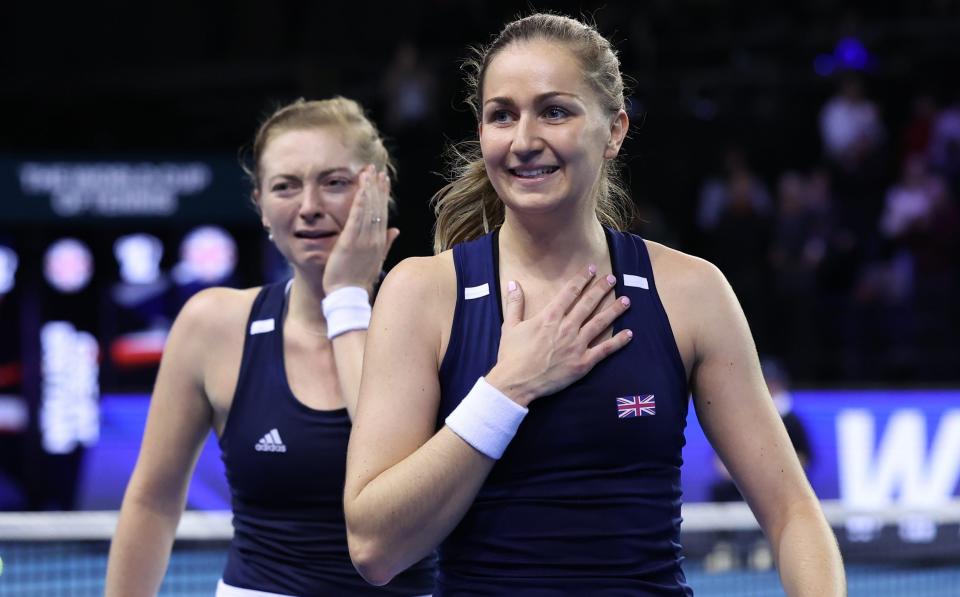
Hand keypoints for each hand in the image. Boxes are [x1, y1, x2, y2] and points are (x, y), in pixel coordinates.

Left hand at [323, 165, 399, 293]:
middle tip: (376, 169)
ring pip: (368, 209)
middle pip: (378, 207)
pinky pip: (356, 217)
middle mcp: (374, 238)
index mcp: (380, 242)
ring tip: (368, 172)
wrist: (348, 295)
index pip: (383, 213)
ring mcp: (363, 239)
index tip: (384, 180)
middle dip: (377, 187)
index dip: (383, 195)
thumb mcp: (376, 260)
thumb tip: (396, 229)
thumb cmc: (358, 280)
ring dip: (369, 188)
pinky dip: (359, 201)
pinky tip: (361, 188)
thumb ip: (386, 243)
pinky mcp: (350, 240)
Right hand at [485, 266, 632, 405]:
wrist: (516, 383)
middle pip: (588, 303)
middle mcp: (566, 327)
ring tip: (626, 300)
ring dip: (614, 310)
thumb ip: (514, 304)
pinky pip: (604, 350)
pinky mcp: (583, 363)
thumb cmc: (512, 355)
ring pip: (600, 323)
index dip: (581, 279)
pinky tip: (629, 334)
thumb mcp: (509, 326)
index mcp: (549, 317)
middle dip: (601, 289)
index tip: (591, 269)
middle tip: (612, 279)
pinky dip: (618, 341)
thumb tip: (513, 284)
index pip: (570, 292)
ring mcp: (577, 345)